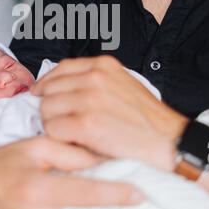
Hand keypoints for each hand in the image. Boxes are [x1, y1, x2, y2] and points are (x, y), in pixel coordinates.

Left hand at [31, 56, 188, 170]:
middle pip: (49, 90)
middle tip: (63, 122)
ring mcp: (90, 99)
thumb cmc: (145, 117)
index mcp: (102, 65)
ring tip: (71, 134)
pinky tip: (74, 143)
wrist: (168, 140)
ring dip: (54, 125)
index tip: (40, 94)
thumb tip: (59, 88)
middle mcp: (94, 77)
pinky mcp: (87, 123)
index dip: (47, 83)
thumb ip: (93, 80)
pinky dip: (59, 139)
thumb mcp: (121, 84)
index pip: (60, 68)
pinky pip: (53, 129)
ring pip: (47, 110)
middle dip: (51, 108)